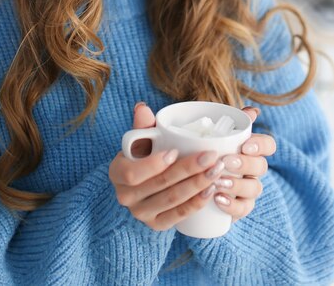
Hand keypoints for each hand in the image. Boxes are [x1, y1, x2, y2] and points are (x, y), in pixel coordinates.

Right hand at [109, 103, 225, 231]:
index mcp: (117, 173)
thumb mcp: (140, 139)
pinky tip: (210, 190)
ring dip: (197, 185)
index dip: (154, 165)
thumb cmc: (144, 153)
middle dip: (188, 170)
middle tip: (211, 156)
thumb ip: (142, 125)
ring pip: (172, 200)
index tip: (175, 151)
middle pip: (160, 185)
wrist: (144, 181)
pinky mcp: (156, 224)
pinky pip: (178, 216)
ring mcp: (141, 214)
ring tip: (216, 170)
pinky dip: (196, 203)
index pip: (133, 174)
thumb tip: (142, 108)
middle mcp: (125, 197)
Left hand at [213, 106, 276, 221]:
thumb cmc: (205, 152)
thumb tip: (253, 111)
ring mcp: (248, 189)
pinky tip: (218, 200)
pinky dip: (232, 205)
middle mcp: (253, 169)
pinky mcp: (239, 208)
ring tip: (218, 183)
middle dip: (245, 164)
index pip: (268, 145)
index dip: (261, 145)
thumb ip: (232, 123)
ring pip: (254, 188)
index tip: (245, 146)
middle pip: (261, 166)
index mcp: (251, 150)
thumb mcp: (213, 136)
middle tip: (226, 162)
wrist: (189, 180)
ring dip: (237, 184)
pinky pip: (243, 209)